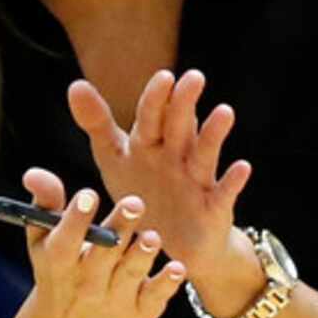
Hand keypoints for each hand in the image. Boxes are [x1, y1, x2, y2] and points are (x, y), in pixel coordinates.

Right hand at [12, 174, 186, 317]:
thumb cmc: (59, 269)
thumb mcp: (44, 240)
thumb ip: (45, 203)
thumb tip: (34, 173)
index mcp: (59, 263)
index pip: (65, 242)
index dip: (75, 220)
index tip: (88, 195)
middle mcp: (86, 283)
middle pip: (103, 255)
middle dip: (118, 229)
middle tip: (134, 203)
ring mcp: (113, 299)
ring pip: (129, 275)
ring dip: (141, 256)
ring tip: (151, 237)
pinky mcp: (139, 311)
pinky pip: (154, 297)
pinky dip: (166, 284)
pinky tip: (178, 268)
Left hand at [66, 70, 249, 299]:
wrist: (172, 240)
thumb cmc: (144, 189)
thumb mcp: (115, 158)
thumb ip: (98, 123)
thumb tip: (76, 85)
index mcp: (151, 142)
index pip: (152, 116)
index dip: (157, 99)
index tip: (164, 77)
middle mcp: (177, 155)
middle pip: (180, 128)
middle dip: (185, 105)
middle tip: (194, 78)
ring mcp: (197, 180)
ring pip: (204, 155)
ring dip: (213, 135)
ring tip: (224, 112)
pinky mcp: (213, 207)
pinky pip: (224, 193)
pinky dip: (233, 181)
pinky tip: (242, 167)